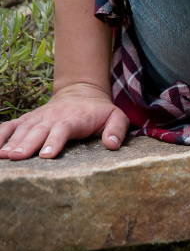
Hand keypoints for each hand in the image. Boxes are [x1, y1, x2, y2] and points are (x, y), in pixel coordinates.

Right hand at [0, 82, 129, 159]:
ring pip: (22, 129)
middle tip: (16, 157)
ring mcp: (37, 118)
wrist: (81, 94)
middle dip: (26, 144)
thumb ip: (117, 130)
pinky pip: (10, 126)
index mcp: (74, 119)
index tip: (46, 155)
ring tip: (3, 155)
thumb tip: (112, 145)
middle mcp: (52, 118)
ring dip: (11, 142)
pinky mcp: (27, 120)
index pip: (63, 130)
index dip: (54, 141)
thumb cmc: (100, 112)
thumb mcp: (117, 117)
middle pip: (38, 131)